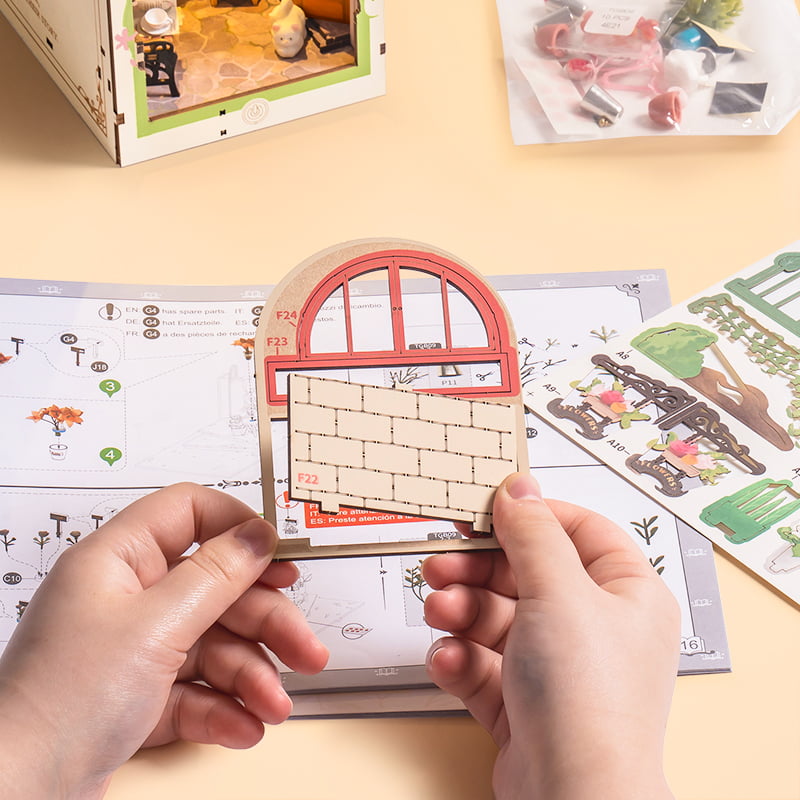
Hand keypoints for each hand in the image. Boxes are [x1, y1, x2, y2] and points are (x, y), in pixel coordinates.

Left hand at [0, 483, 327, 799]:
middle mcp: (127, 599)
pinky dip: (223, 708)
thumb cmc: (62, 701)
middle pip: (216, 589)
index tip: (280, 556)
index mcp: (119, 560)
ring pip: (213, 644)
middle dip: (265, 624)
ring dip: (251, 676)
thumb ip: (216, 576)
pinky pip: (195, 689)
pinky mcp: (137, 697)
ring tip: (275, 706)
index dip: (238, 528)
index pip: (189, 514)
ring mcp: (133, 649)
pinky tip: (243, 728)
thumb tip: (258, 535)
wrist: (14, 797)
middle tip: (305, 650)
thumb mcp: (156, 627)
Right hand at [423, 473, 678, 799]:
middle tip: (442, 564)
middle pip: (525, 575)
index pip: (579, 533)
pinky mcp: (523, 702)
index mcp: (624, 594)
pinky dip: (462, 658)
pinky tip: (451, 661)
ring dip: (462, 612)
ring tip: (441, 612)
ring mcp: (557, 667)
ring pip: (497, 619)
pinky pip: (485, 663)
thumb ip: (533, 534)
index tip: (489, 510)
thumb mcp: (559, 593)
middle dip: (478, 570)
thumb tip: (520, 487)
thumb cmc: (589, 703)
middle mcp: (593, 628)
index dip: (533, 517)